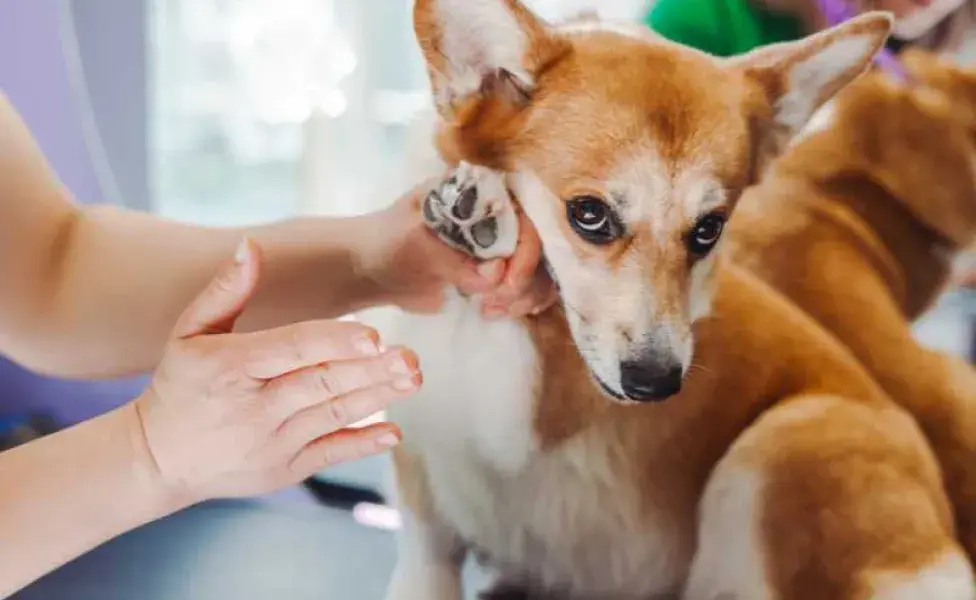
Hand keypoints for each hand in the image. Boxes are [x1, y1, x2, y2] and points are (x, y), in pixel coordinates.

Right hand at [133, 239, 418, 506]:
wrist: (160, 459)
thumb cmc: (181, 386)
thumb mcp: (188, 333)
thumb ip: (224, 291)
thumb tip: (250, 246)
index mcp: (231, 367)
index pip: (291, 349)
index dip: (334, 342)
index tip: (373, 335)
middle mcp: (254, 408)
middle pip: (322, 384)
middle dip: (370, 370)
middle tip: (409, 357)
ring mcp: (271, 443)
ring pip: (332, 416)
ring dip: (376, 398)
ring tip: (411, 379)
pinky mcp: (284, 470)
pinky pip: (329, 454)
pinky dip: (362, 444)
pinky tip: (393, 432)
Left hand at [361, 180, 557, 316]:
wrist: (370, 269)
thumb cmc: (387, 242)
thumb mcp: (413, 243)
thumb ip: (453, 258)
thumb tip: (491, 278)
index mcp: (479, 193)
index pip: (524, 216)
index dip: (523, 251)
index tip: (501, 283)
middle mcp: (498, 213)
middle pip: (540, 244)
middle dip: (525, 279)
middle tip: (496, 301)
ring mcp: (500, 243)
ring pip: (540, 268)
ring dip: (524, 294)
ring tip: (491, 309)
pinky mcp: (498, 271)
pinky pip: (528, 286)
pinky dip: (522, 302)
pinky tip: (497, 311)